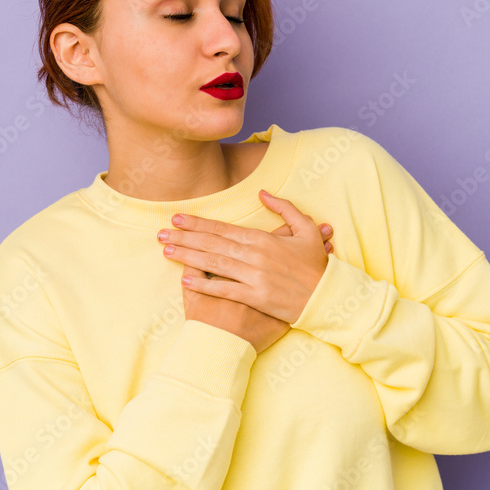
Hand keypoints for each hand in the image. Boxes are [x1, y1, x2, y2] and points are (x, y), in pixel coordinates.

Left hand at [175, 210, 333, 353]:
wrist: (329, 296)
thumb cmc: (316, 264)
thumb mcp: (306, 229)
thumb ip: (284, 208)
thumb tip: (262, 193)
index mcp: (263, 239)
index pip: (223, 229)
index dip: (198, 223)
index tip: (177, 217)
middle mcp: (255, 255)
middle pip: (213, 243)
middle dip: (185, 237)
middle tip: (161, 232)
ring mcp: (255, 277)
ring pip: (214, 264)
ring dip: (188, 257)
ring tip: (167, 250)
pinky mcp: (256, 297)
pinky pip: (225, 290)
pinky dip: (204, 285)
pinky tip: (186, 281)